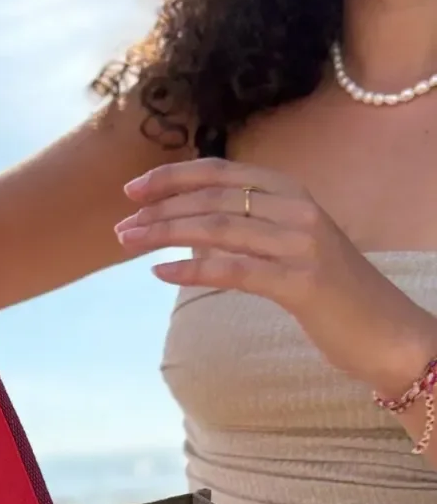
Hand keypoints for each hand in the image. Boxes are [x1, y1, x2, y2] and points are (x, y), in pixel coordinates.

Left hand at [114, 157, 436, 401]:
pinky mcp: (301, 282)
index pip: (222, 172)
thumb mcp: (290, 249)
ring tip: (128, 244)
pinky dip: (192, 269)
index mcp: (293, 193)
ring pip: (218, 228)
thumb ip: (250, 230)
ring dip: (165, 235)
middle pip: (214, 198)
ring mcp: (301, 244)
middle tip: (119, 228)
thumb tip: (191, 228)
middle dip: (159, 210)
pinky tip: (159, 272)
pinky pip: (235, 269)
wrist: (385, 331)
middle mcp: (298, 209)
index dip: (173, 177)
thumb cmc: (331, 294)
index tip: (132, 190)